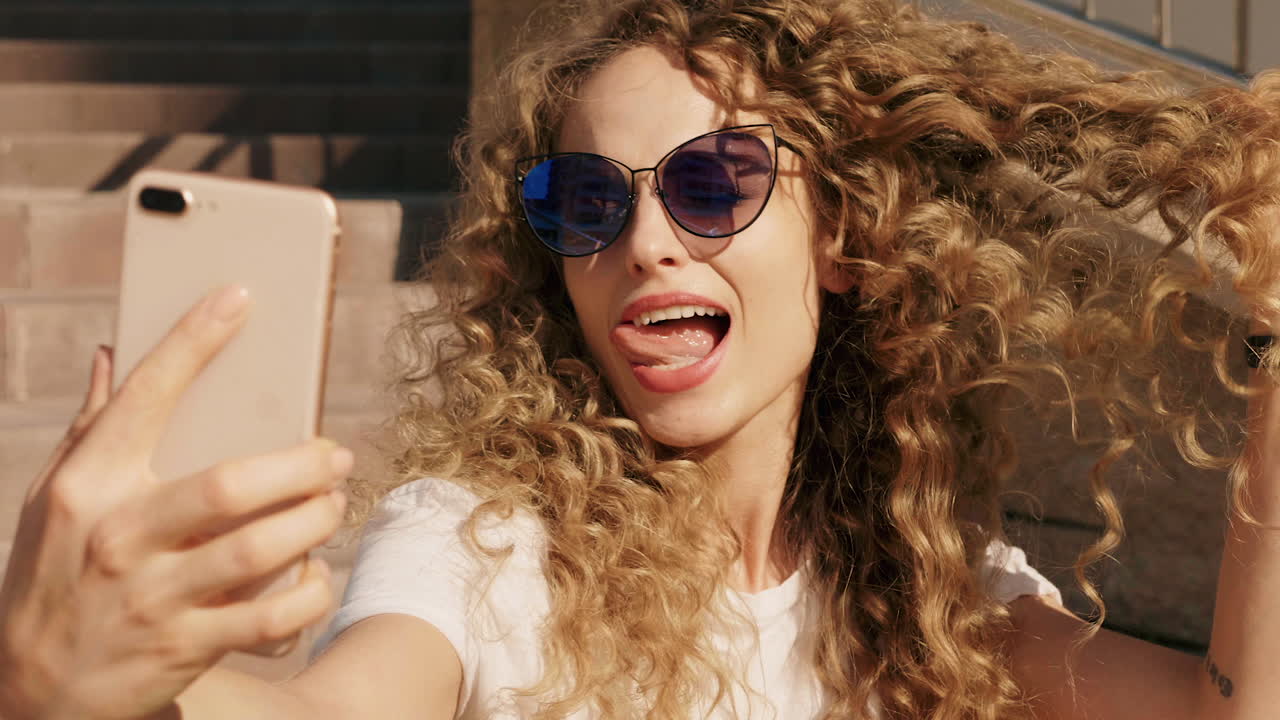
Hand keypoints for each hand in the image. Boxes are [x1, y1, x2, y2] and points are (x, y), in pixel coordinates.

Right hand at [0, 285, 351, 719]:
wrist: (29, 693)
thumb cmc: (51, 577)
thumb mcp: (52, 501)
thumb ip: (90, 429)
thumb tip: (111, 353)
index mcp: (85, 487)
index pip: (144, 398)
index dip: (192, 343)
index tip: (238, 299)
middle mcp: (118, 537)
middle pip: (232, 485)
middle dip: (302, 464)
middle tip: (334, 455)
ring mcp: (152, 597)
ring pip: (263, 549)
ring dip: (317, 520)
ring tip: (334, 503)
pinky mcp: (184, 647)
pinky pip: (272, 620)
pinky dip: (309, 594)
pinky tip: (315, 575)